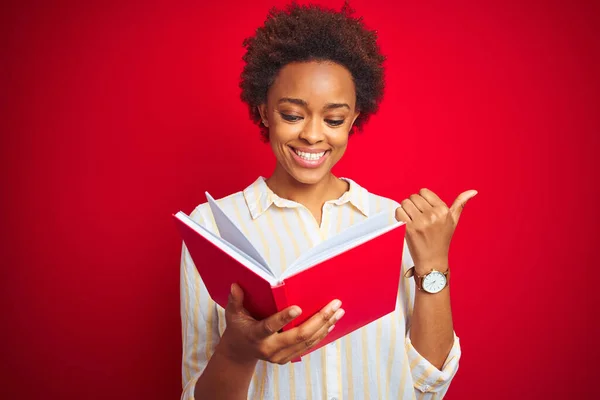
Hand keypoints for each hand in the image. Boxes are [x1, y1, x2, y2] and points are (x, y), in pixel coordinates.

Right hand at [218, 283, 344, 364]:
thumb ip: (235, 301)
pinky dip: (321, 334)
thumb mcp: (233, 314)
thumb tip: (236, 285)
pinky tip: (331, 323)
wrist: (240, 351)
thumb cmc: (238, 327)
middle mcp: (269, 349)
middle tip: (334, 305)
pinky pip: (308, 346)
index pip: (270, 327)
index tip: (298, 308)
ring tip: (338, 312)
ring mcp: (280, 356)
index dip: (284, 318)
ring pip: (308, 342)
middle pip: (299, 335)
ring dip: (325, 325)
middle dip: (319, 319)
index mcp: (255, 336)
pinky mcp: (288, 358)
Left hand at [395, 188, 476, 274]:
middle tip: (418, 217)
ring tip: (412, 220)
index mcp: (443, 211)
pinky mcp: (409, 228)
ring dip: (405, 210)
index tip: (424, 210)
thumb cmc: (442, 239)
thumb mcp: (453, 221)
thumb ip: (460, 204)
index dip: (422, 200)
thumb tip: (473, 191)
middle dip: (413, 205)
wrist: (432, 260)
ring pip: (404, 203)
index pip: (423, 192)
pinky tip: (406, 224)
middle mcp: (432, 215)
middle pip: (413, 197)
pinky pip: (398, 212)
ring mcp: (420, 222)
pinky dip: (399, 216)